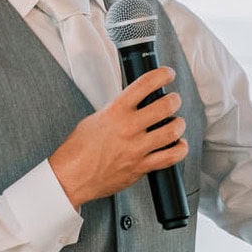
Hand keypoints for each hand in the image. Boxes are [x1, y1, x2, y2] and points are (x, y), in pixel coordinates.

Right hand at [48, 67, 189, 208]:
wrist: (72, 176)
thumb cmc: (78, 150)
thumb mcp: (95, 119)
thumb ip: (116, 111)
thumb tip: (131, 105)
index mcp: (115, 112)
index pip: (145, 84)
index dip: (162, 75)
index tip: (167, 74)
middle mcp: (128, 128)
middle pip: (166, 106)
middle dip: (174, 100)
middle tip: (173, 100)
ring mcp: (137, 149)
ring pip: (172, 131)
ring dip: (179, 124)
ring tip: (176, 122)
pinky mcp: (141, 167)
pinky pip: (171, 157)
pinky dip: (179, 149)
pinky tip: (177, 145)